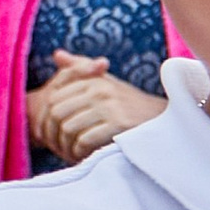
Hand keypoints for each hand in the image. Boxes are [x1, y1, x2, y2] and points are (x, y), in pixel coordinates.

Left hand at [26, 50, 166, 162]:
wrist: (163, 118)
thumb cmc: (128, 103)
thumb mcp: (106, 81)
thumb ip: (81, 68)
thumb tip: (57, 55)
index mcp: (93, 80)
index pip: (53, 99)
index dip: (46, 119)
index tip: (50, 133)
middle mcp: (100, 90)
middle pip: (56, 113)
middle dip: (53, 134)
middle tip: (57, 147)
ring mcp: (110, 106)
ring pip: (68, 128)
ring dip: (65, 146)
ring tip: (70, 153)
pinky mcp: (119, 124)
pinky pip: (84, 140)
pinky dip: (79, 151)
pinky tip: (83, 155)